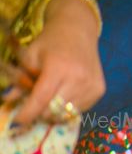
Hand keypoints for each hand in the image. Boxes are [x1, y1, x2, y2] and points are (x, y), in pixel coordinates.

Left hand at [10, 0, 104, 124]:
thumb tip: (9, 101)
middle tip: (32, 108)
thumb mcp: (30, 57)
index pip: (41, 99)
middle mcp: (78, 79)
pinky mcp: (100, 90)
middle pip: (54, 111)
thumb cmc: (51, 42)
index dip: (27, 113)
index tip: (17, 122)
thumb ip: (19, 80)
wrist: (78, 31)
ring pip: (67, 114)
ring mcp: (92, 86)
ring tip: (48, 100)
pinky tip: (64, 95)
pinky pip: (79, 109)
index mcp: (58, 68)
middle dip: (39, 114)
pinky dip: (68, 108)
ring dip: (54, 112)